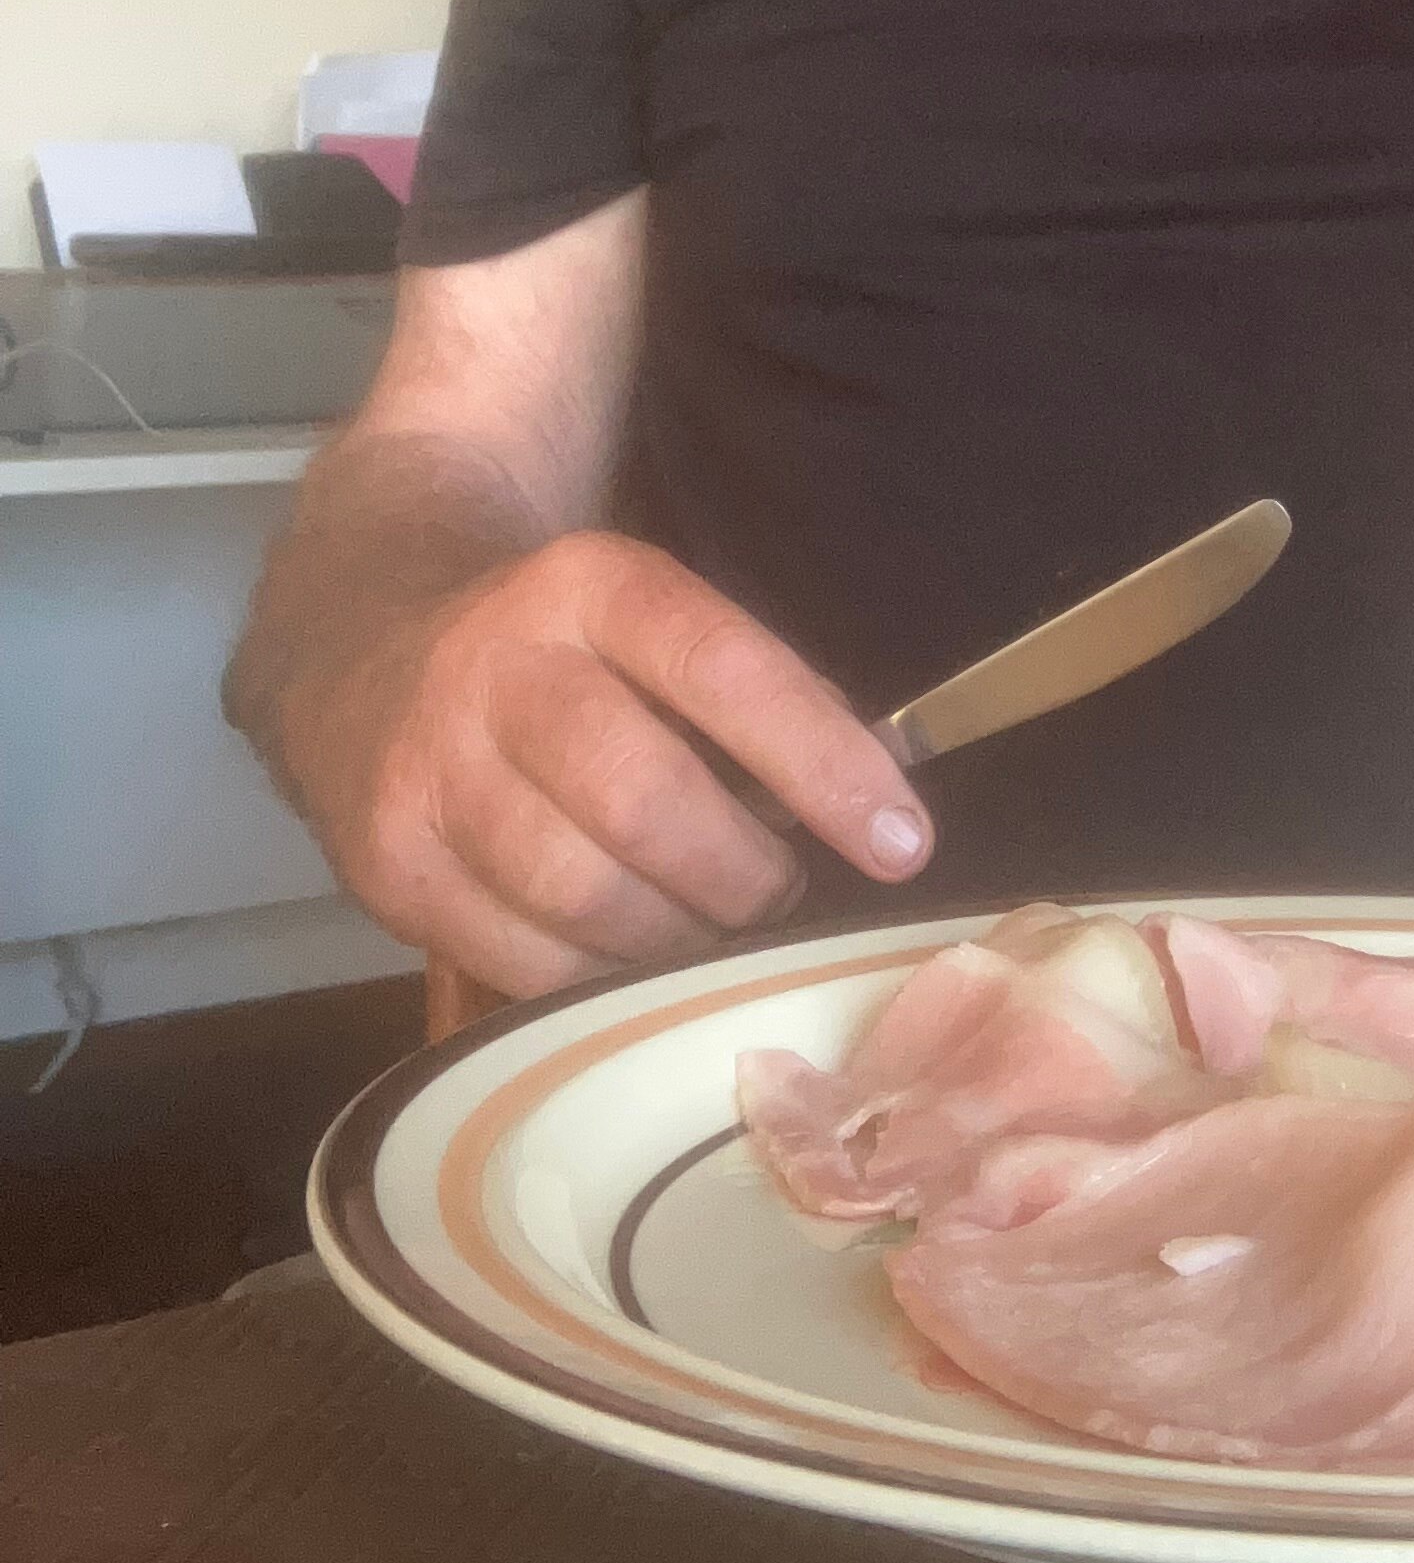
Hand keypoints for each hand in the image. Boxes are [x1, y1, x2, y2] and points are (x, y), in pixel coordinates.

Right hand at [278, 529, 934, 999]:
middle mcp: (499, 669)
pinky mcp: (386, 864)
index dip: (822, 761)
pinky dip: (597, 975)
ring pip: (582, 894)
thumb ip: (745, 692)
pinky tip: (627, 951)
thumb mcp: (640, 614)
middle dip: (743, 873)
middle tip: (781, 890)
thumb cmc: (557, 645)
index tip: (903, 841)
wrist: (361, 635)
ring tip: (710, 922)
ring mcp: (430, 770)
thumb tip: (879, 810)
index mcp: (590, 587)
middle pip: (644, 798)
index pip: (723, 668)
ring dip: (678, 936)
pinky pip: (520, 957)